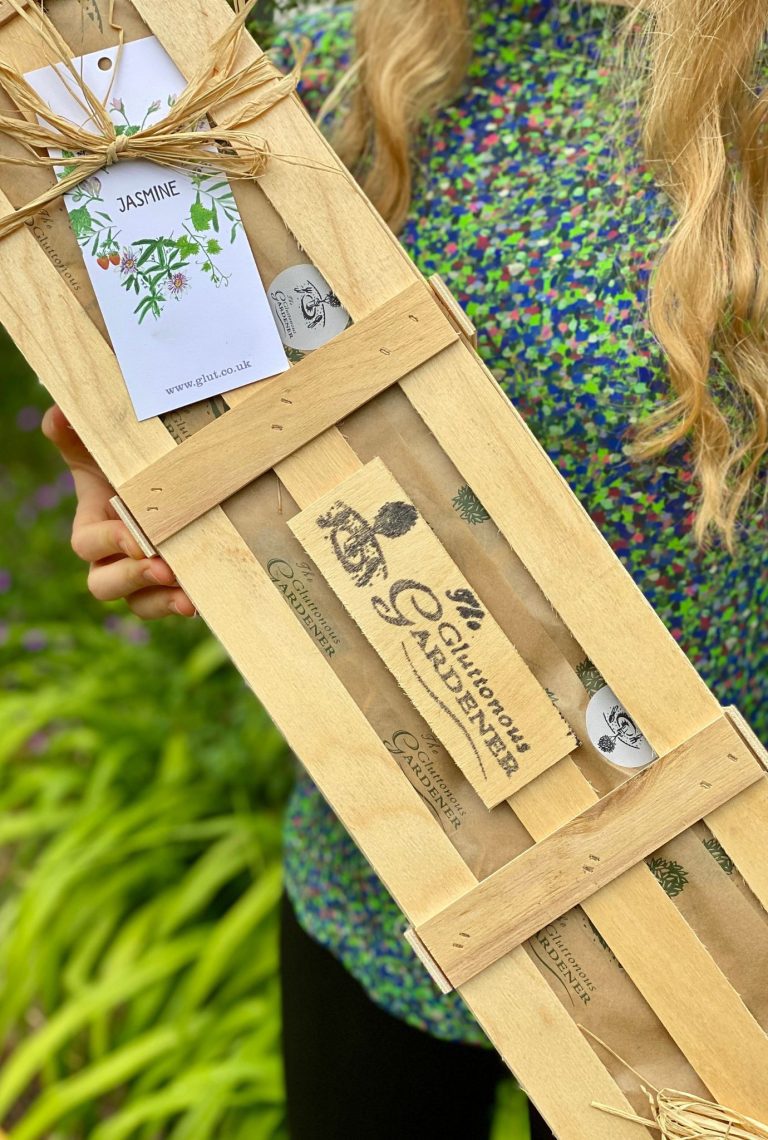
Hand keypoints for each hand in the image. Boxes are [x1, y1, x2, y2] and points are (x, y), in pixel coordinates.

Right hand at [41, 405, 195, 619]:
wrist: (172, 478)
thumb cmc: (129, 463)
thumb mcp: (101, 445)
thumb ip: (74, 431)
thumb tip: (59, 415)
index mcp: (91, 527)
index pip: (87, 544)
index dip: (108, 542)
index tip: (136, 537)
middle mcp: (110, 559)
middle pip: (104, 584)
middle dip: (132, 578)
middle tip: (163, 568)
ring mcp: (139, 578)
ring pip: (137, 604)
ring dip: (159, 602)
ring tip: (186, 596)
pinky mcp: (169, 587)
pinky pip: (166, 606)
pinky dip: (179, 605)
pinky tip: (199, 599)